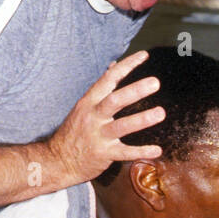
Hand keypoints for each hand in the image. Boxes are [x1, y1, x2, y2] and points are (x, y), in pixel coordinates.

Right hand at [44, 51, 163, 185]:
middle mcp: (93, 117)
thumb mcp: (83, 106)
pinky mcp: (103, 154)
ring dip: (142, 119)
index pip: (108, 78)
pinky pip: (124, 153)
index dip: (127, 66)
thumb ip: (101, 88)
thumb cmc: (74, 132)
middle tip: (155, 82)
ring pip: (121, 126)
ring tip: (160, 113)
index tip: (144, 55)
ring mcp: (98, 136)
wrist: (58, 161)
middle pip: (114, 100)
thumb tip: (113, 65)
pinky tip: (157, 150)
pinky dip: (141, 151)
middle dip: (135, 90)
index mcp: (89, 102)